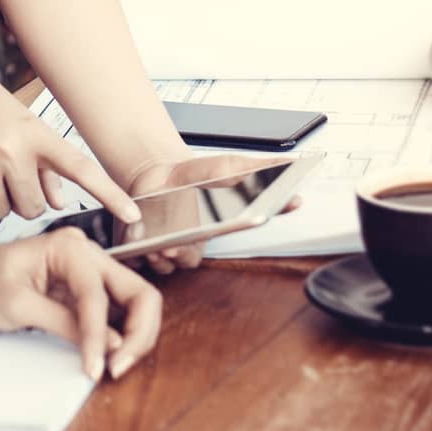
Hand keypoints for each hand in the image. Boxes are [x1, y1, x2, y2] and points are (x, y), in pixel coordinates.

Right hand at [0, 59, 138, 223]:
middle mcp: (10, 149)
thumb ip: (43, 162)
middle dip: (22, 199)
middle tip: (6, 173)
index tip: (134, 217)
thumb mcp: (18, 119)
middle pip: (33, 207)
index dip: (109, 195)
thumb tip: (61, 202)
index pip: (81, 168)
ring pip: (1, 213)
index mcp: (34, 132)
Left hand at [0, 228, 162, 381]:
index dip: (99, 336)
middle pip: (138, 292)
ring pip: (135, 302)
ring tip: (113, 366)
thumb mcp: (18, 306)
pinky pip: (118, 312)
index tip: (96, 369)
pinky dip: (120, 335)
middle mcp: (88, 253)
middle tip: (119, 368)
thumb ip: (65, 323)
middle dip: (137, 333)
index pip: (97, 296)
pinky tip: (107, 356)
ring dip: (134, 336)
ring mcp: (92, 270)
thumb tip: (110, 345)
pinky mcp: (88, 289)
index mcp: (68, 247)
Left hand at [128, 153, 302, 275]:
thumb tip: (298, 165)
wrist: (156, 169)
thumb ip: (262, 169)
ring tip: (152, 245)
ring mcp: (163, 246)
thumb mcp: (231, 167)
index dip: (208, 246)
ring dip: (155, 258)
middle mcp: (189, 245)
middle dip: (180, 255)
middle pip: (187, 260)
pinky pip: (134, 260)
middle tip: (171, 246)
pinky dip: (132, 255)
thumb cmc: (196, 174)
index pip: (214, 248)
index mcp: (211, 232)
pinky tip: (133, 242)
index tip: (197, 245)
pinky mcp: (138, 246)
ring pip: (161, 265)